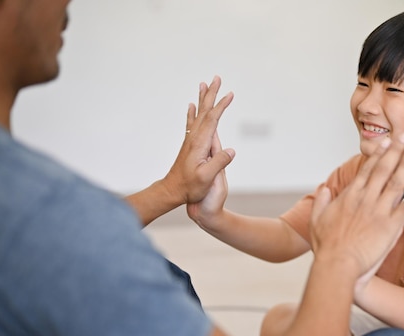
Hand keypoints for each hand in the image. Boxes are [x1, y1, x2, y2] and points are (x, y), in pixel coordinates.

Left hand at [163, 76, 234, 206]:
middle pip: (204, 111)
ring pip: (199, 114)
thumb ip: (219, 163)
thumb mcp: (206, 178)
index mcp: (199, 143)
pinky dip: (193, 112)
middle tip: (216, 78)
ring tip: (204, 84)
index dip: (221, 106)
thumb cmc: (190, 187)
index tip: (230, 94)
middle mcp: (194, 138)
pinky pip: (192, 123)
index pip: (212, 119)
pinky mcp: (189, 144)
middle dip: (211, 94)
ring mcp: (190, 140)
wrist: (172, 190)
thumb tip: (231, 150)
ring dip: (203, 98)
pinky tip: (192, 105)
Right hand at [309, 134, 403, 281]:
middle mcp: (365, 199)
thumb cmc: (327, 247)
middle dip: (395, 151)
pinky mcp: (391, 226)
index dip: (377, 154)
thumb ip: (320, 201)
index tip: (385, 142)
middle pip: (383, 169)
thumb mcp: (316, 220)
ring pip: (396, 182)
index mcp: (349, 196)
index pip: (366, 170)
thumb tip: (323, 189)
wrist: (338, 265)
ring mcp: (379, 211)